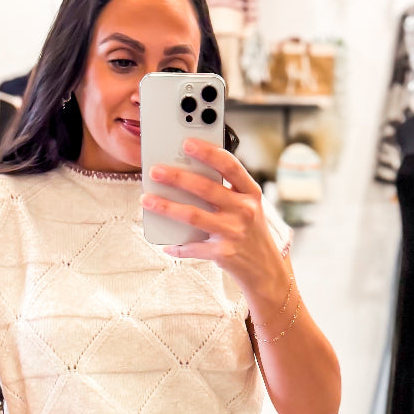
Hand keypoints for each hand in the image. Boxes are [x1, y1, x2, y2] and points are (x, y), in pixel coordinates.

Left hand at [142, 140, 286, 306]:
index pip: (230, 166)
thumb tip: (187, 173)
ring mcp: (234, 232)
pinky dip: (177, 246)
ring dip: (166, 207)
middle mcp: (244, 210)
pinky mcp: (223, 253)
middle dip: (177, 177)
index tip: (186, 143)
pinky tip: (165, 244)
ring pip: (193, 215)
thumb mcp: (248, 207)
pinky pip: (192, 247)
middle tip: (155, 170)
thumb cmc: (251, 232)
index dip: (208, 152)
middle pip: (205, 188)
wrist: (266, 270)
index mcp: (251, 193)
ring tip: (147, 200)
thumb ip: (226, 191)